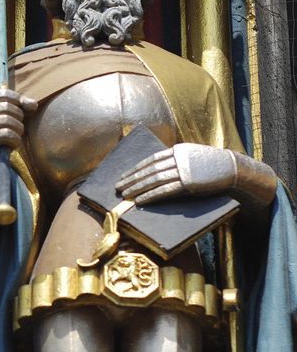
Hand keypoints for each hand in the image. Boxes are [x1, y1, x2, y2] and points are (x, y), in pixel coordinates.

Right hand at [0, 88, 36, 156]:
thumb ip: (23, 105)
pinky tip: (15, 142)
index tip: (24, 110)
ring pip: (7, 120)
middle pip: (6, 107)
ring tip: (18, 134)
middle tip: (19, 125)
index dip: (18, 101)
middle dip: (19, 116)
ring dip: (18, 128)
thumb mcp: (12, 113)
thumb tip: (33, 104)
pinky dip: (15, 139)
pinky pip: (6, 134)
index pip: (5, 94)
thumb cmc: (1, 128)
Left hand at [116, 143, 236, 204]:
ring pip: (154, 180)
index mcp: (177, 150)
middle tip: (118, 186)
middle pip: (149, 170)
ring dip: (137, 188)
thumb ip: (176, 160)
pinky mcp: (189, 183)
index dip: (136, 168)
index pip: (151, 160)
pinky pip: (165, 190)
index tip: (125, 175)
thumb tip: (157, 170)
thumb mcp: (191, 157)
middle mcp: (178, 158)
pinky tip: (140, 200)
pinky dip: (150, 195)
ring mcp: (183, 170)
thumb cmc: (211, 165)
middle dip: (132, 179)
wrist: (233, 168)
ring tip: (125, 195)